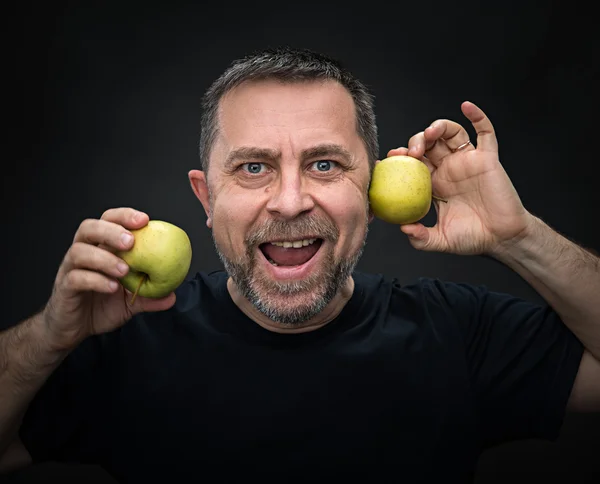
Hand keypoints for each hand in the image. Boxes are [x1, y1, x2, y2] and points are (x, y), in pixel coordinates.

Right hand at [41, 208, 175, 350]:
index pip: (108, 221)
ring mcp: (71, 269)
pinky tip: (112, 287)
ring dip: (104, 258)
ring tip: (124, 270)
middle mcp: (84, 253)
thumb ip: (150, 297)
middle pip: (89, 228)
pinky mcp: (64, 287)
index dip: (124, 216)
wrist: (75, 328)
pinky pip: (76, 278)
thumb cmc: (101, 306)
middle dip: (111, 230)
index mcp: (100, 248)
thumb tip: (172, 295)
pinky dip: (95, 280)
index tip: (144, 220)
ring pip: (80, 251)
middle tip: (131, 241)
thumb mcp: (131, 301)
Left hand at [388, 101, 533, 255]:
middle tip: (410, 153)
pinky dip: (477, 116)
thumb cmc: (472, 238)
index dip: (399, 158)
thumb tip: (403, 228)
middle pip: (427, 144)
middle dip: (415, 142)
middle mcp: (448, 169)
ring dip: (438, 127)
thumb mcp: (441, 241)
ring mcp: (467, 161)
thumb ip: (421, 238)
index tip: (387, 160)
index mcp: (433, 184)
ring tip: (429, 134)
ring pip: (450, 134)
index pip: (411, 164)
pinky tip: (466, 106)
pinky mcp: (488, 157)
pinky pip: (485, 132)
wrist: (502, 238)